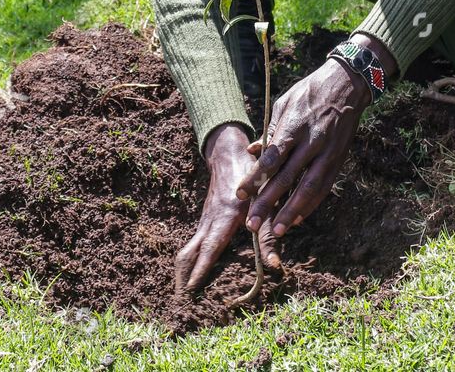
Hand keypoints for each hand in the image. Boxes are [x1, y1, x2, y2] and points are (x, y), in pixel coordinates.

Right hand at [174, 123, 278, 291]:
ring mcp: (204, 220)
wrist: (229, 155)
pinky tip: (189, 273)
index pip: (210, 248)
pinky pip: (193, 243)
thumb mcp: (266, 202)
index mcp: (225, 217)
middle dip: (184, 276)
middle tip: (179, 299)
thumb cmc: (253, 177)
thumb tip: (274, 264)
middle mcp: (210, 220)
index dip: (201, 269)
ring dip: (183, 270)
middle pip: (190, 252)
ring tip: (182, 292)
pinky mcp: (205, 220)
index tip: (190, 288)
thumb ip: (269, 233)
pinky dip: (188, 260)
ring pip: (189, 248)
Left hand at [238, 36, 394, 243]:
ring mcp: (327, 152)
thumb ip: (269, 131)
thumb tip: (252, 152)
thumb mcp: (284, 104)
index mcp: (294, 126)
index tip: (241, 194)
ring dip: (291, 212)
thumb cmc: (309, 92)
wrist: (347, 85)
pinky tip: (298, 218)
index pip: (272, 158)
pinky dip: (311, 204)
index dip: (256, 178)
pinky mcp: (338, 159)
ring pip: (308, 188)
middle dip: (268, 202)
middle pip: (287, 178)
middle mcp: (311, 142)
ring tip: (277, 231)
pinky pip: (324, 186)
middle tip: (252, 223)